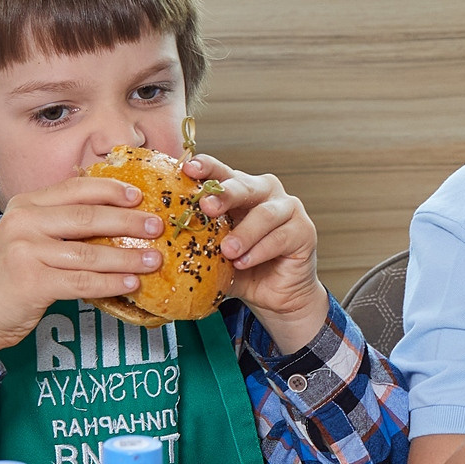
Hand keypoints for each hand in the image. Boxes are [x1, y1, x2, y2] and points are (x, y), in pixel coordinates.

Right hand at [0, 177, 165, 371]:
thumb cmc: (4, 277)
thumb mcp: (24, 239)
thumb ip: (57, 226)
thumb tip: (114, 222)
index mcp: (24, 205)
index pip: (76, 189)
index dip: (111, 190)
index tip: (140, 196)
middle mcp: (23, 223)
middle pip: (88, 218)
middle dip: (129, 222)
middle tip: (158, 227)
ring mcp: (25, 252)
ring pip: (90, 253)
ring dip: (127, 257)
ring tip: (153, 260)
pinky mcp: (31, 283)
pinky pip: (82, 282)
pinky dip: (110, 283)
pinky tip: (130, 285)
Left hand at [187, 155, 331, 347]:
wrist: (275, 296)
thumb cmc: (242, 269)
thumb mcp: (214, 253)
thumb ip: (198, 241)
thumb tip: (161, 238)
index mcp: (240, 191)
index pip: (222, 172)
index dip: (206, 167)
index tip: (188, 168)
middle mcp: (265, 193)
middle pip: (245, 185)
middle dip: (224, 194)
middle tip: (206, 207)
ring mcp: (288, 209)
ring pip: (265, 213)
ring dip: (244, 232)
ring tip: (227, 251)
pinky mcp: (304, 231)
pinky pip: (281, 236)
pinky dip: (259, 250)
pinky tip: (244, 262)